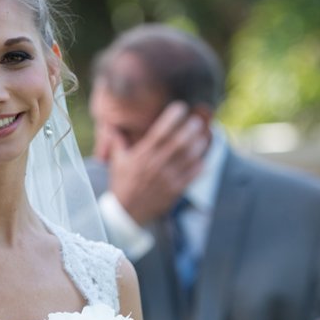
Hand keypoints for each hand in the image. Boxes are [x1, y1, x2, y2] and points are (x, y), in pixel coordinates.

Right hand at [105, 102, 209, 224]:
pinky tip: (204, 158)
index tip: (180, 107)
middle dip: (190, 129)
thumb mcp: (118, 160)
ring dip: (198, 145)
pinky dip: (200, 166)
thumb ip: (118, 141)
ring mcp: (167, 178)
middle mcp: (156, 165)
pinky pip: (192, 176)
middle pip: (178, 143)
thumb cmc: (122, 184)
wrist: (126, 213)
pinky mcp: (175, 191)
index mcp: (143, 155)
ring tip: (204, 136)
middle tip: (197, 120)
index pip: (160, 132)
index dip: (171, 118)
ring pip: (188, 158)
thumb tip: (114, 124)